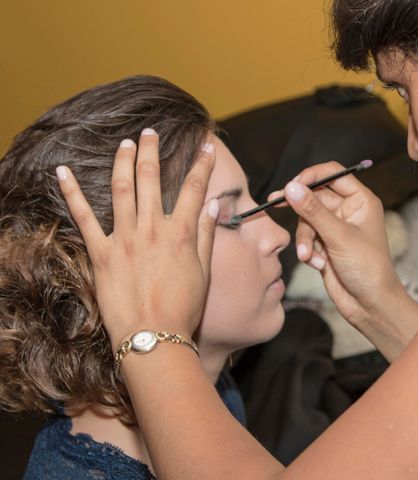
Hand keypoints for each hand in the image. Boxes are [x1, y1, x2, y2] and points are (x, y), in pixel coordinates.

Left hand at [55, 129, 218, 350]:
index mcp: (182, 234)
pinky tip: (62, 171)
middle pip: (153, 179)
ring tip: (125, 142)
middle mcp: (153, 229)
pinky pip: (83, 218)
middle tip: (151, 133)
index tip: (207, 147)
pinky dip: (71, 193)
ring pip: (123, 189)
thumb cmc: (184, 309)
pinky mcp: (102, 253)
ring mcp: (125, 239)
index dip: (203, 165)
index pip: (195, 189)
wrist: (154, 337)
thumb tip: (213, 206)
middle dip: (152, 151)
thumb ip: (208, 236)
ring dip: (123, 161)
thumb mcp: (204, 272)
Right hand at [270, 162, 417, 358]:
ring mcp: (336, 228)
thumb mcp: (339, 237)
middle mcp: (348, 211)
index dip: (311, 176)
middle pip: (314, 196)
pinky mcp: (325, 245)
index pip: (333, 174)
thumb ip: (313, 210)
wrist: (371, 305)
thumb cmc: (368, 268)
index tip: (291, 185)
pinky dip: (307, 250)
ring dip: (304, 238)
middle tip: (274, 203)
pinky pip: (307, 238)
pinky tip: (317, 264)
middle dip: (300, 210)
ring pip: (307, 220)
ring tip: (307, 256)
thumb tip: (291, 187)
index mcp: (361, 201)